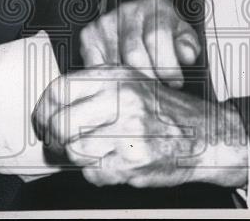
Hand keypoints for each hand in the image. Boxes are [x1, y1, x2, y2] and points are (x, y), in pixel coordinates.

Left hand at [32, 66, 247, 187]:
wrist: (207, 134)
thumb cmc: (164, 110)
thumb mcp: (130, 82)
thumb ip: (93, 89)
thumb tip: (50, 108)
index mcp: (115, 76)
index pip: (58, 89)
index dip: (43, 109)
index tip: (43, 120)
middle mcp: (121, 99)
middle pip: (61, 123)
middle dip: (54, 138)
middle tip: (58, 143)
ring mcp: (128, 130)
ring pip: (75, 150)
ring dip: (78, 157)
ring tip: (94, 152)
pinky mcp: (134, 160)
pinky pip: (95, 173)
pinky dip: (98, 173)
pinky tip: (113, 162)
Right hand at [81, 0, 200, 87]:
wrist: (140, 23)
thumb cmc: (164, 33)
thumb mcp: (182, 36)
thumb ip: (188, 45)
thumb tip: (186, 56)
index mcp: (155, 7)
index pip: (157, 37)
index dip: (167, 65)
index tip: (175, 82)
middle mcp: (127, 11)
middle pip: (134, 54)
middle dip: (149, 79)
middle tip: (158, 91)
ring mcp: (106, 23)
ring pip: (115, 64)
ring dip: (130, 83)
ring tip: (142, 90)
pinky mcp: (89, 36)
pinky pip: (97, 68)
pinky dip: (111, 80)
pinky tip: (123, 84)